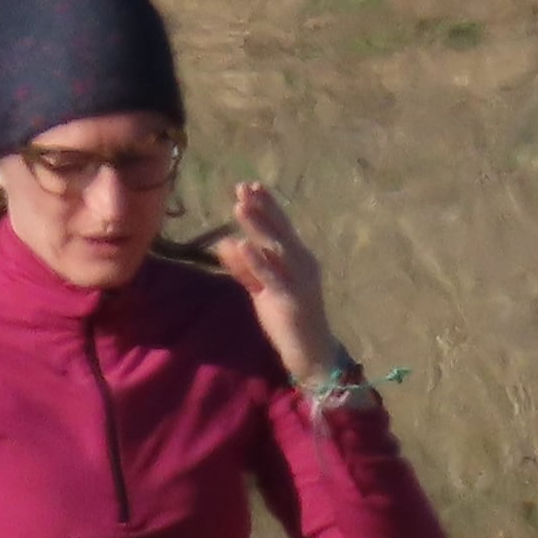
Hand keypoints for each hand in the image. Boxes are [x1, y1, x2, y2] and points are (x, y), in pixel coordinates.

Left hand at [211, 181, 338, 382]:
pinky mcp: (290, 299)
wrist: (311, 352)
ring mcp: (298, 281)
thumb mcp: (263, 288)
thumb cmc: (287, 319)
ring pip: (276, 248)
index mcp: (299, 258)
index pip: (281, 226)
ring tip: (240, 206)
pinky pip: (271, 277)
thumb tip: (226, 243)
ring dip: (258, 226)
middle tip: (243, 187)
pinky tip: (243, 244)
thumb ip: (246, 267)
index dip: (267, 205)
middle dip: (262, 208)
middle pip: (280, 231)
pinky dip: (257, 260)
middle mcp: (303, 264)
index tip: (250, 185)